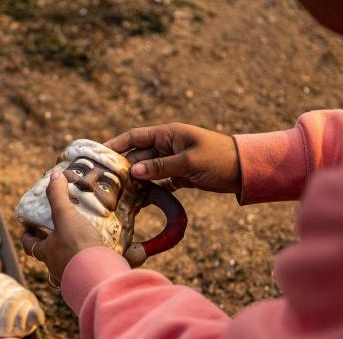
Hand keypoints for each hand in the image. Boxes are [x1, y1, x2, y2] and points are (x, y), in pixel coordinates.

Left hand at [21, 171, 104, 283]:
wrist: (100, 275)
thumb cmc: (77, 246)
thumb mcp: (66, 216)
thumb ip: (59, 196)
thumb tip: (53, 175)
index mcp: (47, 253)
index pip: (30, 245)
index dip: (27, 236)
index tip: (27, 228)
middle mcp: (57, 268)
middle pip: (48, 259)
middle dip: (51, 249)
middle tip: (58, 236)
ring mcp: (74, 277)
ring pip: (68, 268)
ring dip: (72, 259)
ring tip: (83, 247)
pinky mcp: (92, 280)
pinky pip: (89, 272)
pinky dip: (92, 265)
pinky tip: (102, 257)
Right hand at [104, 123, 240, 193]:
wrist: (244, 170)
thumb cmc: (219, 159)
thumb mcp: (189, 162)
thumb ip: (161, 166)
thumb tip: (134, 172)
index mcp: (169, 134)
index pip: (135, 136)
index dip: (115, 145)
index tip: (97, 155)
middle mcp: (168, 145)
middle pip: (138, 155)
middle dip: (123, 167)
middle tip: (104, 181)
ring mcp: (174, 160)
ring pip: (148, 169)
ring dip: (136, 180)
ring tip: (118, 192)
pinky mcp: (181, 175)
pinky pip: (160, 180)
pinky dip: (151, 188)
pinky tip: (140, 200)